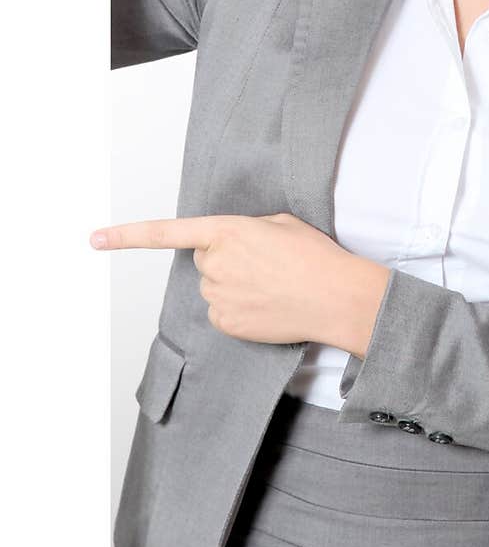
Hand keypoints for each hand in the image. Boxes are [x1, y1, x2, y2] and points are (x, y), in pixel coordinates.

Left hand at [88, 211, 389, 352]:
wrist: (335, 296)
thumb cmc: (315, 256)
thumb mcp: (280, 223)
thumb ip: (245, 229)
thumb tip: (231, 247)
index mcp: (227, 231)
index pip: (167, 232)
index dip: (127, 236)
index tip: (95, 239)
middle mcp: (215, 264)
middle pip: (204, 260)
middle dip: (226, 259)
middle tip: (263, 262)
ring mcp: (218, 296)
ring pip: (213, 287)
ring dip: (234, 285)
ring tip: (272, 285)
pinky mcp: (226, 323)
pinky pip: (222, 313)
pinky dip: (240, 310)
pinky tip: (268, 305)